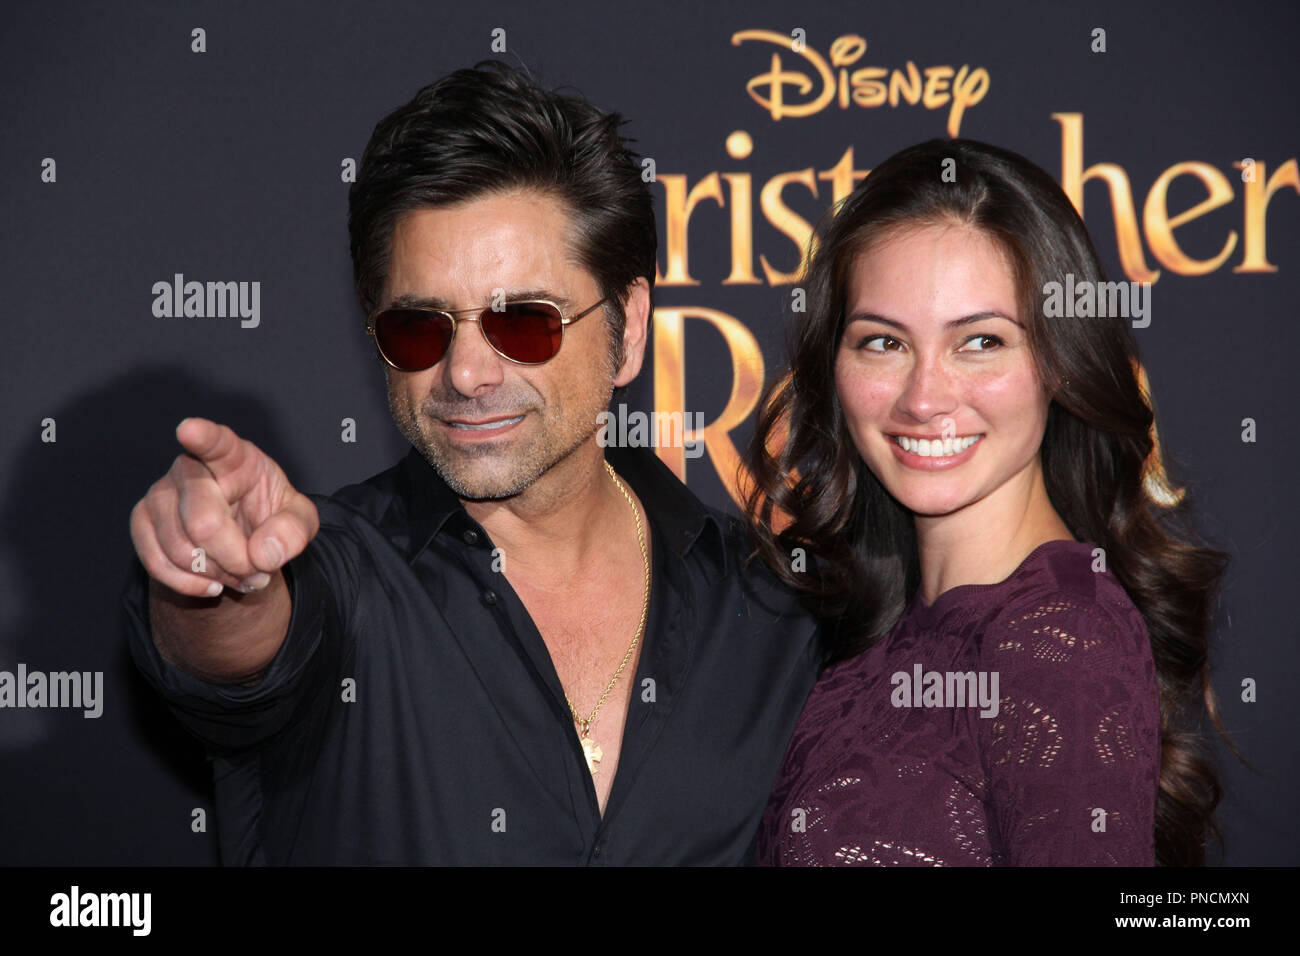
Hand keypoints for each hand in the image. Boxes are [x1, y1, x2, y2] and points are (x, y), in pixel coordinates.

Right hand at [130, 417, 319, 597]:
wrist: (241, 539)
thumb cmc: (271, 517)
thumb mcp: (299, 520)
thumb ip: (294, 531)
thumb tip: (263, 554)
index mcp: (234, 457)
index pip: (217, 443)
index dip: (202, 436)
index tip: (188, 429)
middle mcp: (190, 468)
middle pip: (203, 522)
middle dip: (235, 559)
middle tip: (257, 570)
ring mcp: (160, 493)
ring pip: (180, 548)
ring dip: (216, 574)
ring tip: (239, 574)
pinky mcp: (142, 521)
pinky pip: (157, 562)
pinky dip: (189, 584)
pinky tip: (212, 583)